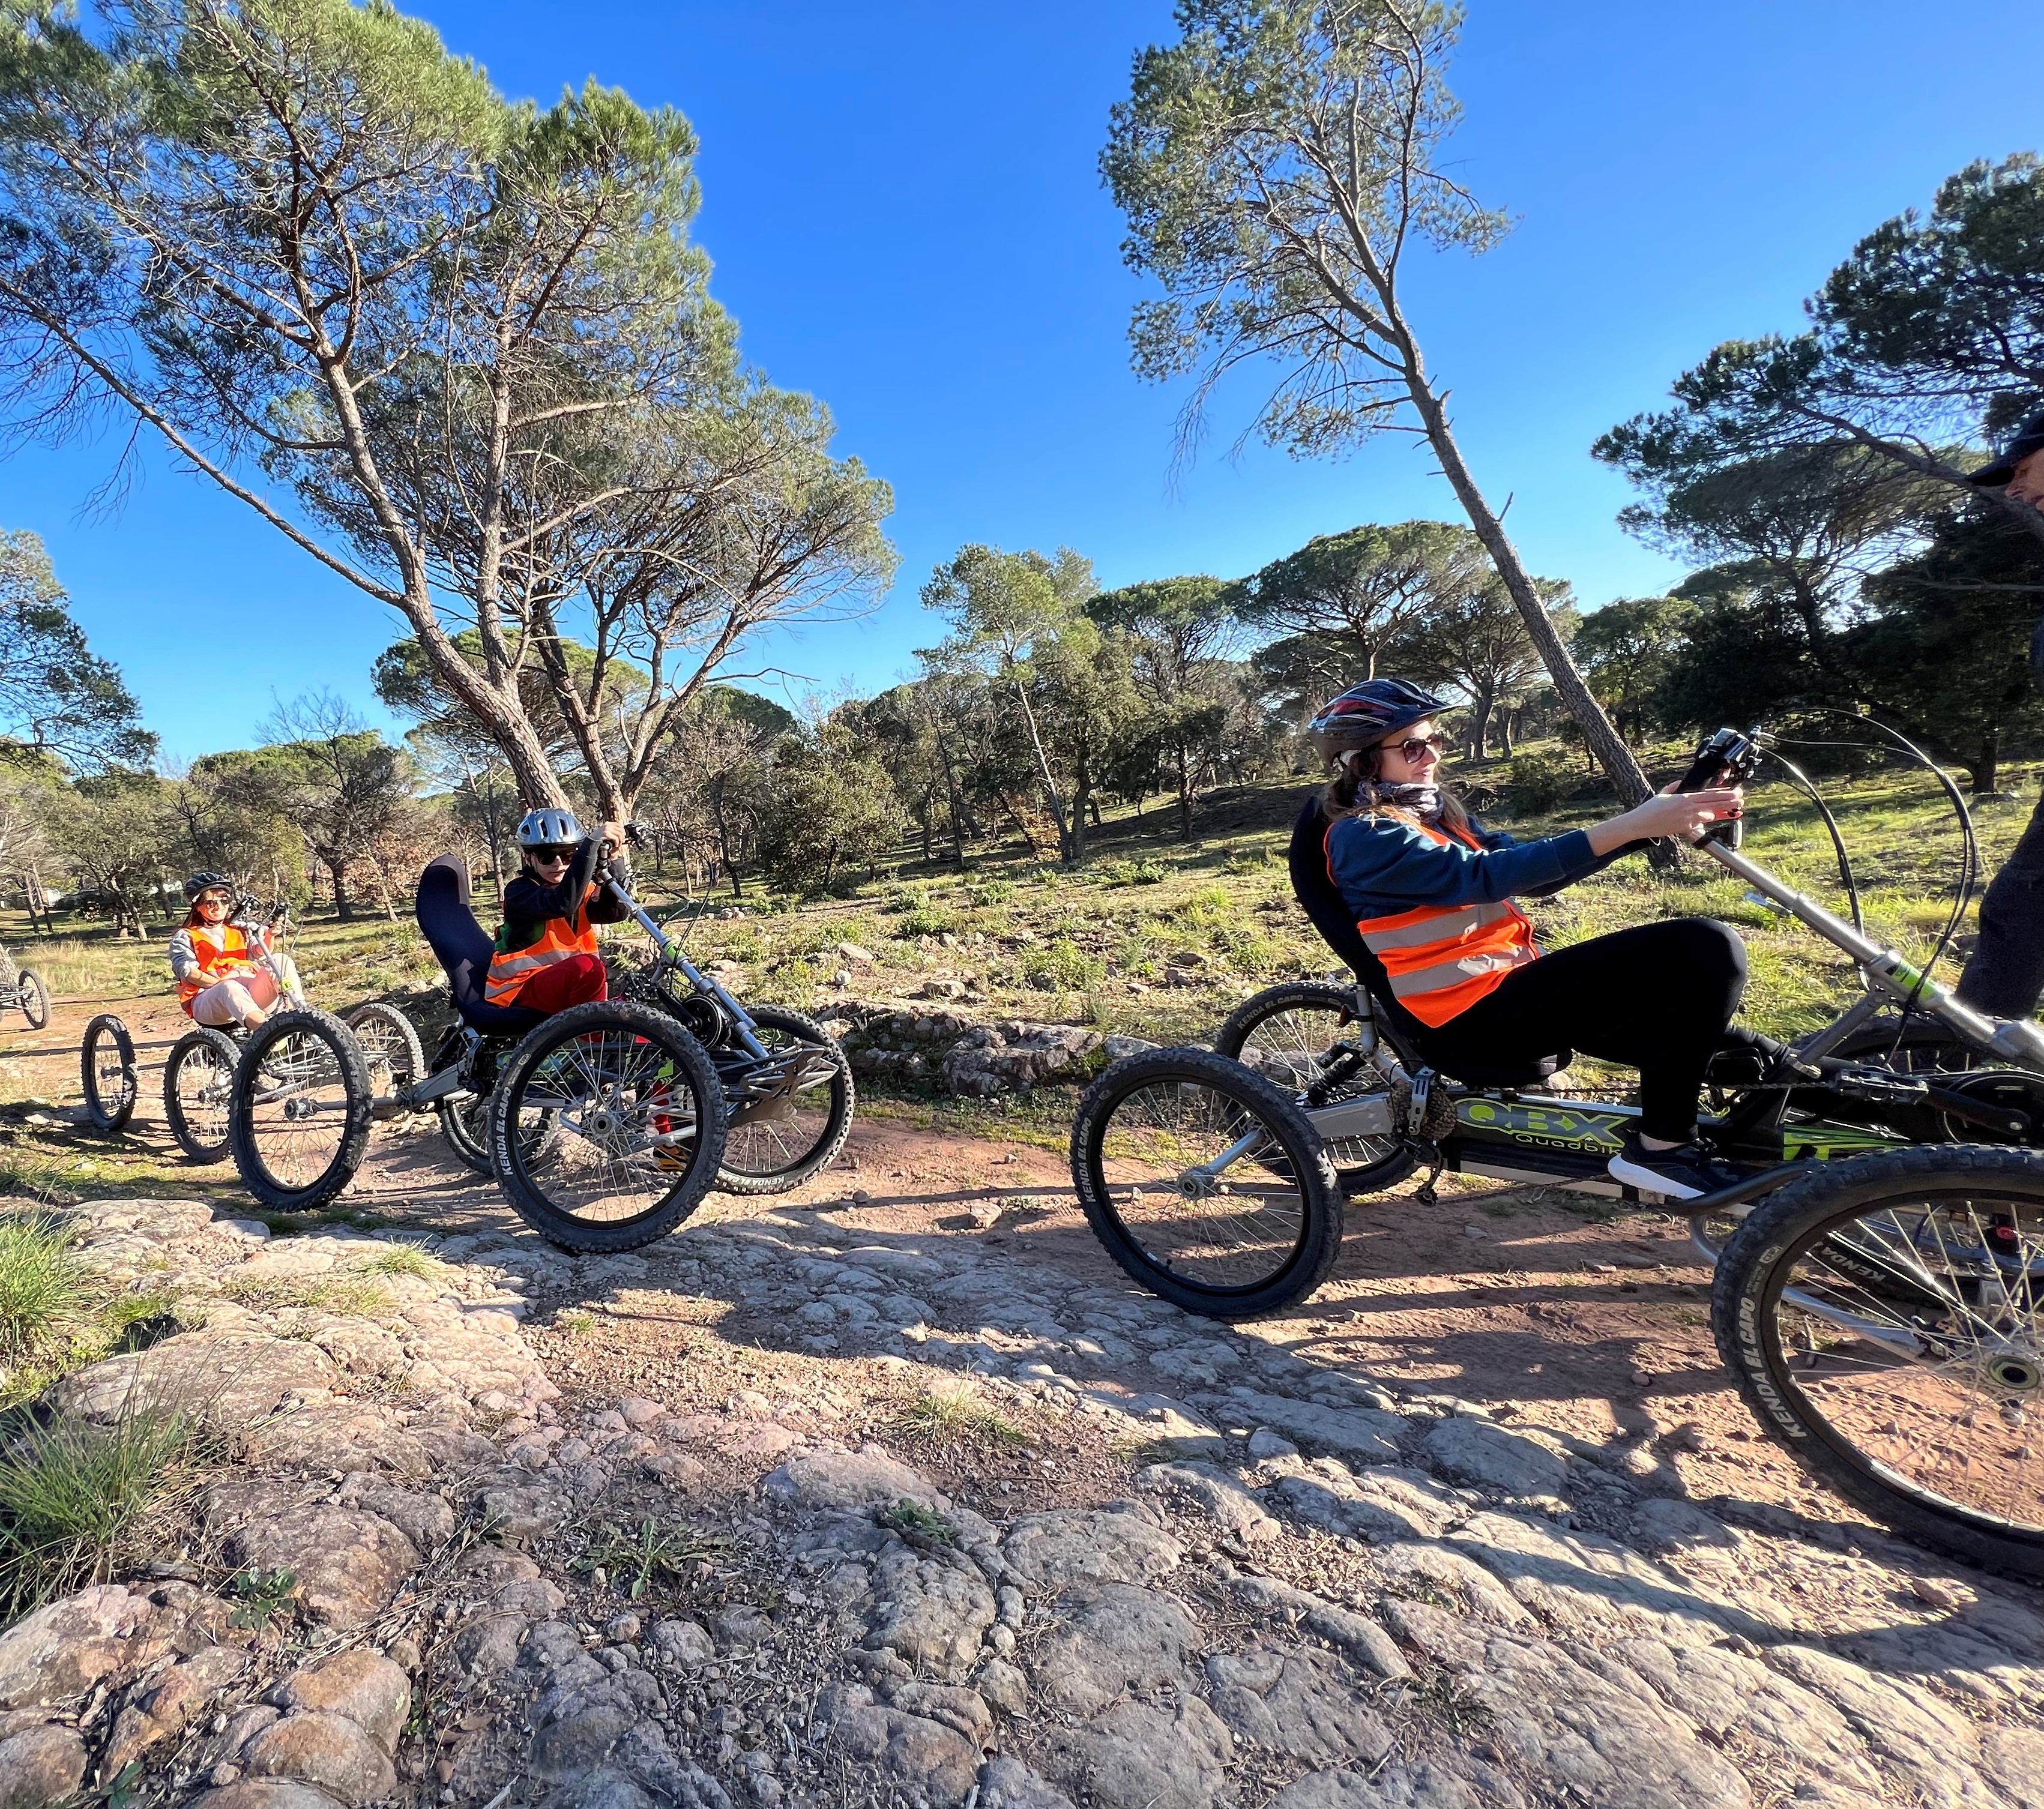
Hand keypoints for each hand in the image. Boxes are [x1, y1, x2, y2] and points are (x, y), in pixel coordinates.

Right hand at [600, 819, 624, 852]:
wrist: (591, 841)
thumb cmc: (598, 838)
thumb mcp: (605, 832)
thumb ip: (611, 831)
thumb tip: (622, 834)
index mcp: (607, 823)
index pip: (618, 825)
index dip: (623, 830)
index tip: (624, 835)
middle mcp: (607, 825)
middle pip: (620, 830)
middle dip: (622, 837)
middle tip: (622, 842)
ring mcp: (606, 829)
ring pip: (619, 834)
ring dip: (621, 840)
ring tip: (619, 844)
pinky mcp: (606, 834)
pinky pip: (616, 838)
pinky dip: (617, 842)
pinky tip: (616, 845)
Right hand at [1586, 786, 1743, 854]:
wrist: (1641, 823)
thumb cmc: (1649, 809)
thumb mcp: (1662, 794)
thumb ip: (1674, 788)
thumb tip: (1681, 784)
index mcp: (1684, 797)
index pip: (1709, 794)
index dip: (1723, 792)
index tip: (1733, 791)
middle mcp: (1688, 807)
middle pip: (1714, 802)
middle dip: (1730, 801)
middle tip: (1741, 798)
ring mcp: (1688, 818)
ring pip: (1710, 814)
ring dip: (1722, 812)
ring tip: (1736, 810)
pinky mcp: (1685, 827)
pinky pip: (1699, 823)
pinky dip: (1706, 820)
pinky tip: (1715, 817)